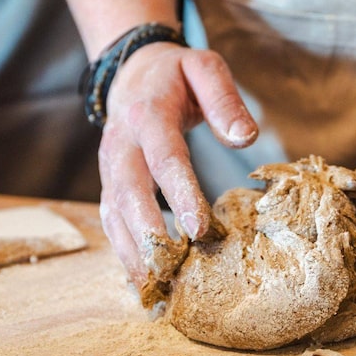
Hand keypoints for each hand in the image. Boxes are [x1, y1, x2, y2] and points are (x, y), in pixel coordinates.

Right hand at [97, 42, 256, 288]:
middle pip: (129, 193)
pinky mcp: (109, 184)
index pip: (164, 157)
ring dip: (131, 253)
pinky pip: (111, 221)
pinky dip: (124, 253)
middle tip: (173, 269)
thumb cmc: (177, 75)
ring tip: (155, 288)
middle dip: (149, 234)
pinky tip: (143, 281)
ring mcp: (109, 166)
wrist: (132, 72)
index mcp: (147, 114)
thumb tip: (246, 138)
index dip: (180, 193)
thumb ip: (225, 100)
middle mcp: (121, 144)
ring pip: (114, 214)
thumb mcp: (204, 67)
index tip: (199, 228)